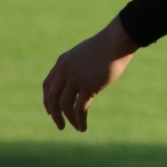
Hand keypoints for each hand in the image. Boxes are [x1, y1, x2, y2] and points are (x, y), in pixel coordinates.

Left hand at [42, 16, 138, 132]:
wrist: (118, 39)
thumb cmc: (108, 44)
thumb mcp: (87, 53)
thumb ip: (79, 65)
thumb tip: (82, 78)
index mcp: (63, 62)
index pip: (48, 85)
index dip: (47, 100)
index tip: (51, 111)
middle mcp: (65, 71)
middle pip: (53, 98)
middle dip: (54, 114)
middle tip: (59, 125)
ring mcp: (76, 78)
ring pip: (65, 105)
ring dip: (68, 119)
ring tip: (74, 127)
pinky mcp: (88, 86)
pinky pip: (79, 109)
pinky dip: (79, 120)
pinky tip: (82, 127)